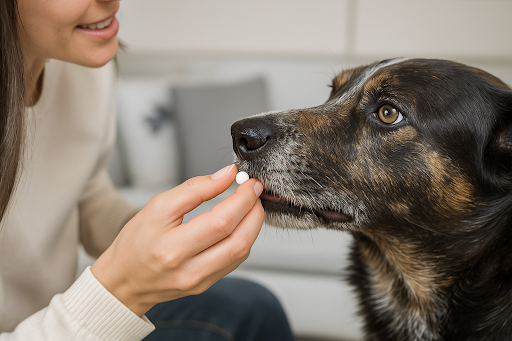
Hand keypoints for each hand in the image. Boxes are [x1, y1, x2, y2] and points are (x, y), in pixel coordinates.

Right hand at [90, 165, 264, 315]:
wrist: (123, 281)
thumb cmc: (135, 243)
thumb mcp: (158, 206)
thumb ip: (195, 189)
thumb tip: (226, 175)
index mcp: (173, 248)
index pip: (221, 222)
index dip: (242, 199)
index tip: (248, 182)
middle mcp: (189, 270)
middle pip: (239, 241)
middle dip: (254, 211)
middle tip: (255, 192)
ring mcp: (200, 281)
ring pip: (241, 252)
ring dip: (253, 225)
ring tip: (249, 205)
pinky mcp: (206, 285)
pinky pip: (234, 261)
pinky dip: (243, 238)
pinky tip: (240, 224)